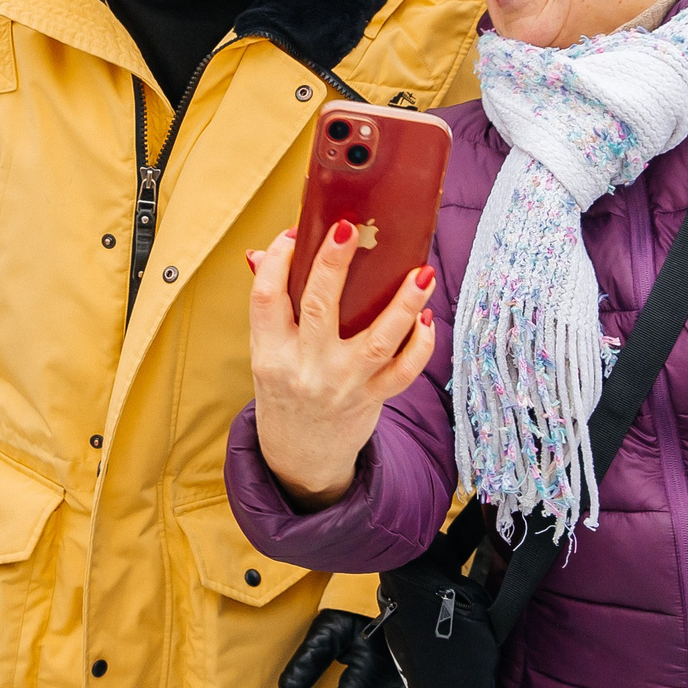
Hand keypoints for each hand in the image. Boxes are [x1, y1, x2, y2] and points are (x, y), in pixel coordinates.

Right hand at [246, 222, 436, 509]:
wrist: (301, 457)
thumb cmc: (286, 389)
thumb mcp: (266, 353)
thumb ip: (269, 307)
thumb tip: (261, 253)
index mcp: (269, 352)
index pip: (265, 298)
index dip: (276, 261)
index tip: (295, 233)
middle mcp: (304, 367)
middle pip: (319, 307)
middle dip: (334, 265)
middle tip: (349, 230)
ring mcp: (341, 384)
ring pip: (377, 339)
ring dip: (402, 304)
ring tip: (421, 272)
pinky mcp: (372, 399)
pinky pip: (403, 370)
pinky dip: (419, 345)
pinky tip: (426, 318)